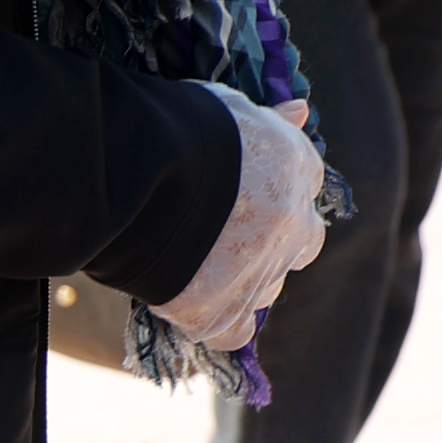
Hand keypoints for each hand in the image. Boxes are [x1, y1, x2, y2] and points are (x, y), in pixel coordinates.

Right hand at [162, 88, 327, 352]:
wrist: (138, 175)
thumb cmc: (179, 128)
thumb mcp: (230, 109)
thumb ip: (270, 120)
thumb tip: (300, 111)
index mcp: (296, 171)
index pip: (302, 193)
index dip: (273, 198)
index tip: (241, 198)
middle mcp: (292, 226)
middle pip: (301, 246)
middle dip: (273, 245)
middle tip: (225, 236)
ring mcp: (259, 274)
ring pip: (266, 290)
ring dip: (243, 283)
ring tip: (193, 264)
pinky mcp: (220, 313)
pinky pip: (232, 333)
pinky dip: (217, 325)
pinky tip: (193, 308)